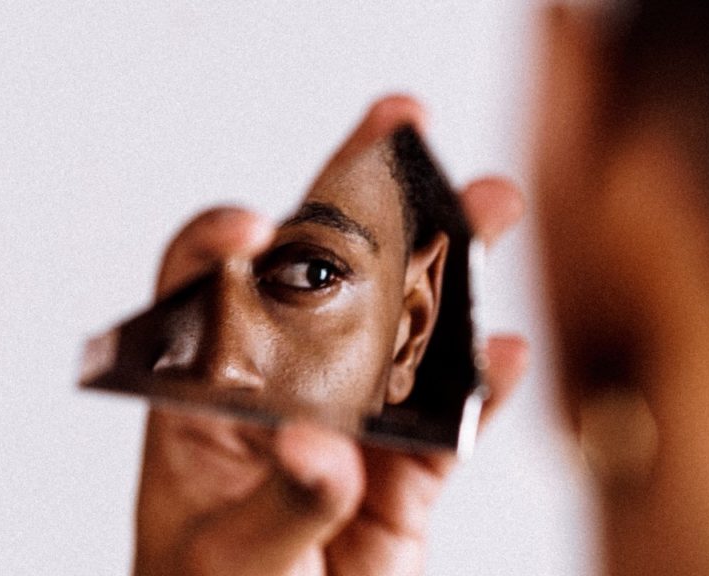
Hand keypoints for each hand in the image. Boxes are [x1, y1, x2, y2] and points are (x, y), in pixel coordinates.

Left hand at [134, 95, 527, 575]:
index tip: (252, 228)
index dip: (223, 244)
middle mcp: (282, 393)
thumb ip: (278, 501)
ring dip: (444, 272)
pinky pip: (447, 421)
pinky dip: (479, 391)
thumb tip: (319, 447)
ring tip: (486, 208)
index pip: (206, 292)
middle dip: (360, 202)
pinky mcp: (405, 475)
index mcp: (208, 398)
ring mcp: (350, 427)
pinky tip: (503, 353)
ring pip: (401, 332)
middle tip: (400, 130)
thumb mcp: (225, 559)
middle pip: (321, 276)